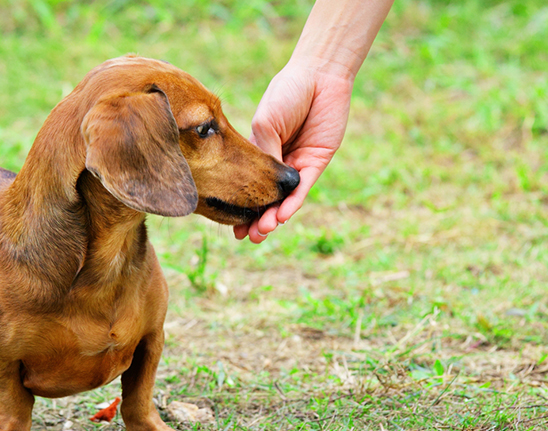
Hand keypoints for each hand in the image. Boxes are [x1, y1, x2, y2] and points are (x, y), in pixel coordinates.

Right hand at [237, 62, 353, 242]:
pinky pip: (303, 188)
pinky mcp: (317, 162)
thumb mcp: (265, 123)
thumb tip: (258, 186)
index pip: (246, 182)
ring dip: (272, 216)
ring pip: (284, 198)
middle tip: (246, 237)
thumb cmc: (287, 92)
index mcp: (258, 149)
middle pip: (265, 197)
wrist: (319, 76)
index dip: (239, 203)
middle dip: (256, 218)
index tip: (229, 224)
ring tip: (261, 232)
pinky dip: (292, 203)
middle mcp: (277, 160)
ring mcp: (297, 163)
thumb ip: (262, 153)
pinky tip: (281, 216)